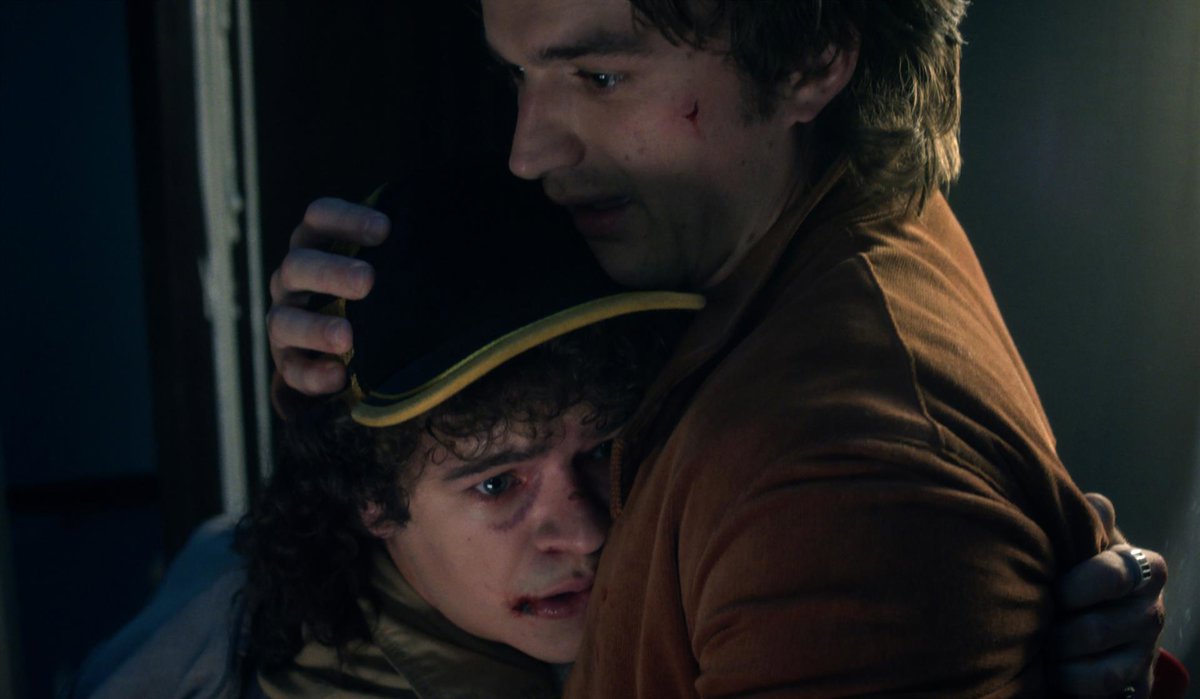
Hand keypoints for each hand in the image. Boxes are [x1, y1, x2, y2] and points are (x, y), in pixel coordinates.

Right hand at [267, 198, 389, 408]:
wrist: (350, 343)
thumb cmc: (379, 289)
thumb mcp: (388, 265)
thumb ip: (403, 253)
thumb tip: (445, 246)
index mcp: (316, 243)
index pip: (320, 217)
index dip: (346, 218)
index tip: (385, 229)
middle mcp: (293, 278)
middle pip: (299, 265)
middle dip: (332, 272)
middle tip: (367, 281)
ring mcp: (285, 318)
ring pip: (285, 320)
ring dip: (316, 328)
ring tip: (347, 337)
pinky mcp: (288, 359)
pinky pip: (292, 369)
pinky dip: (313, 375)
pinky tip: (339, 376)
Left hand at [1051, 493, 1167, 696]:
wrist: (1087, 611)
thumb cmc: (1077, 566)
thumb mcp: (1080, 539)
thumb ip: (1083, 520)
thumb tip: (1094, 502)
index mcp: (1141, 568)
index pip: (1118, 573)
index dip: (1080, 584)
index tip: (1054, 590)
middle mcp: (1151, 612)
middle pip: (1103, 628)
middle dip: (1061, 630)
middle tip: (1035, 624)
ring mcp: (1145, 653)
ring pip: (1105, 671)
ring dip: (1062, 664)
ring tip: (1037, 651)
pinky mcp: (1136, 685)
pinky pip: (1104, 695)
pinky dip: (1070, 688)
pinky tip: (1050, 676)